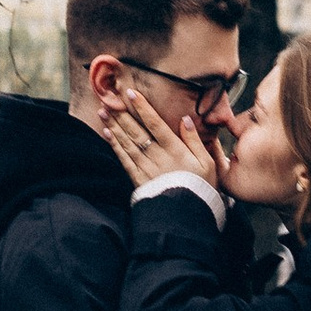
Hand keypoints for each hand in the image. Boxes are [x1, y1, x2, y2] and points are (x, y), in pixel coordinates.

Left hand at [91, 75, 219, 187]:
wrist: (186, 216)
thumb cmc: (201, 187)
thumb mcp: (207, 163)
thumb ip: (195, 140)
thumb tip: (186, 119)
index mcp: (175, 149)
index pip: (155, 123)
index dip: (142, 108)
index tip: (131, 93)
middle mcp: (157, 156)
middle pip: (136, 131)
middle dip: (122, 114)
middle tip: (108, 99)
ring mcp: (146, 168)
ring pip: (127, 143)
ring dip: (114, 126)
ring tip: (103, 112)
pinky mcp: (138, 180)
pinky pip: (124, 160)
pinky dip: (115, 146)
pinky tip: (107, 135)